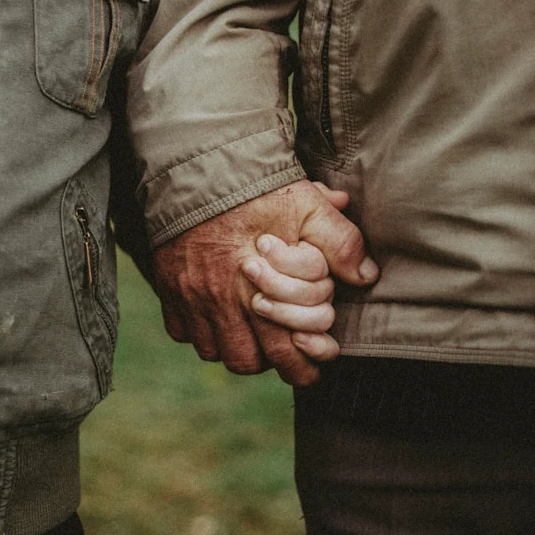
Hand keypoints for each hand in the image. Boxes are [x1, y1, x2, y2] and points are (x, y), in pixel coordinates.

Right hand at [152, 178, 377, 385]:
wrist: (196, 166)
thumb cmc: (255, 187)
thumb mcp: (308, 206)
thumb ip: (340, 242)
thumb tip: (366, 275)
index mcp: (262, 290)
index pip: (284, 355)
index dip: (302, 369)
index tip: (311, 363)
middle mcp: (223, 302)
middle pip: (245, 362)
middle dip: (267, 361)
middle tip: (280, 347)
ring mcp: (191, 297)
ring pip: (213, 351)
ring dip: (233, 346)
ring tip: (249, 328)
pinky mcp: (168, 286)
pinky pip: (182, 331)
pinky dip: (199, 330)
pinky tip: (214, 312)